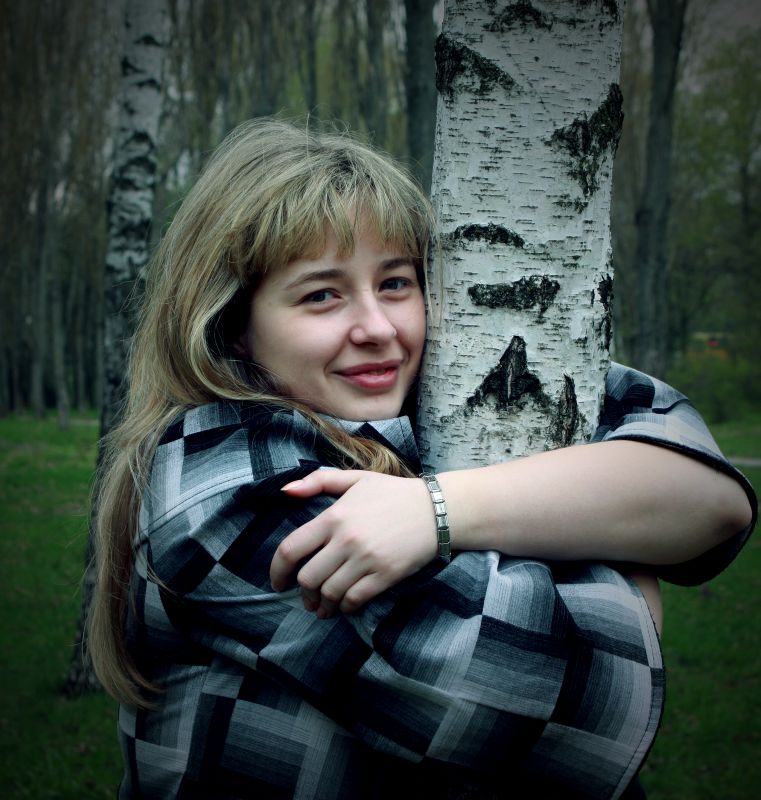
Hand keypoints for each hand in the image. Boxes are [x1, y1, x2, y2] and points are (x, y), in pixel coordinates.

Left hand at [270, 470, 437, 616]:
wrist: (436, 510)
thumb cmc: (393, 493)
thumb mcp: (356, 479)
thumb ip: (318, 481)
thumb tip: (285, 491)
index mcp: (334, 516)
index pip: (291, 549)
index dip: (277, 570)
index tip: (277, 581)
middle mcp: (347, 540)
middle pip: (308, 578)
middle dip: (302, 592)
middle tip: (305, 596)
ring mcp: (366, 559)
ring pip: (329, 593)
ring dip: (321, 604)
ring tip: (321, 606)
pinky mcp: (385, 575)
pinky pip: (354, 600)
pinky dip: (344, 607)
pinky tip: (343, 605)